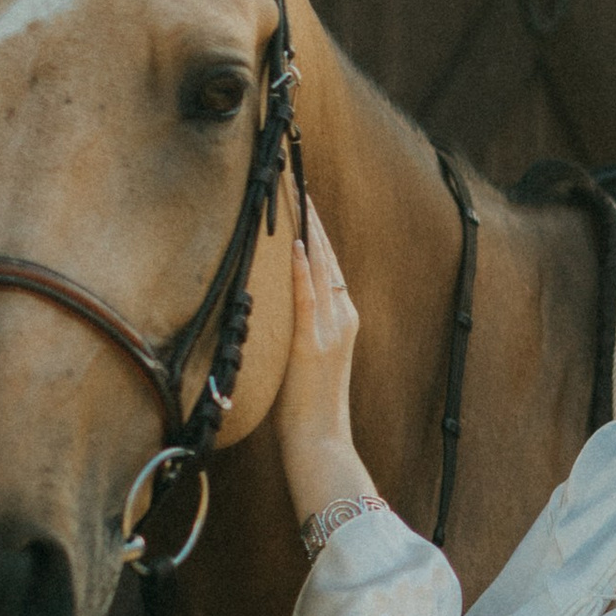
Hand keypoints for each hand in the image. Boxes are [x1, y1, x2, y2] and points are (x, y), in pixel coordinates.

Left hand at [271, 199, 371, 524]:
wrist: (321, 442)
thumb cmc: (306, 408)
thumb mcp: (304, 358)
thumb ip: (298, 326)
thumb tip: (273, 300)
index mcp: (342, 318)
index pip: (326, 259)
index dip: (312, 224)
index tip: (298, 189)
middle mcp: (343, 316)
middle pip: (325, 253)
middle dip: (308, 212)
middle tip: (292, 173)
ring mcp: (332, 330)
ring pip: (319, 267)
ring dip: (303, 228)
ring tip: (290, 191)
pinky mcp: (314, 346)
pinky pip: (308, 299)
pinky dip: (300, 270)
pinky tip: (290, 243)